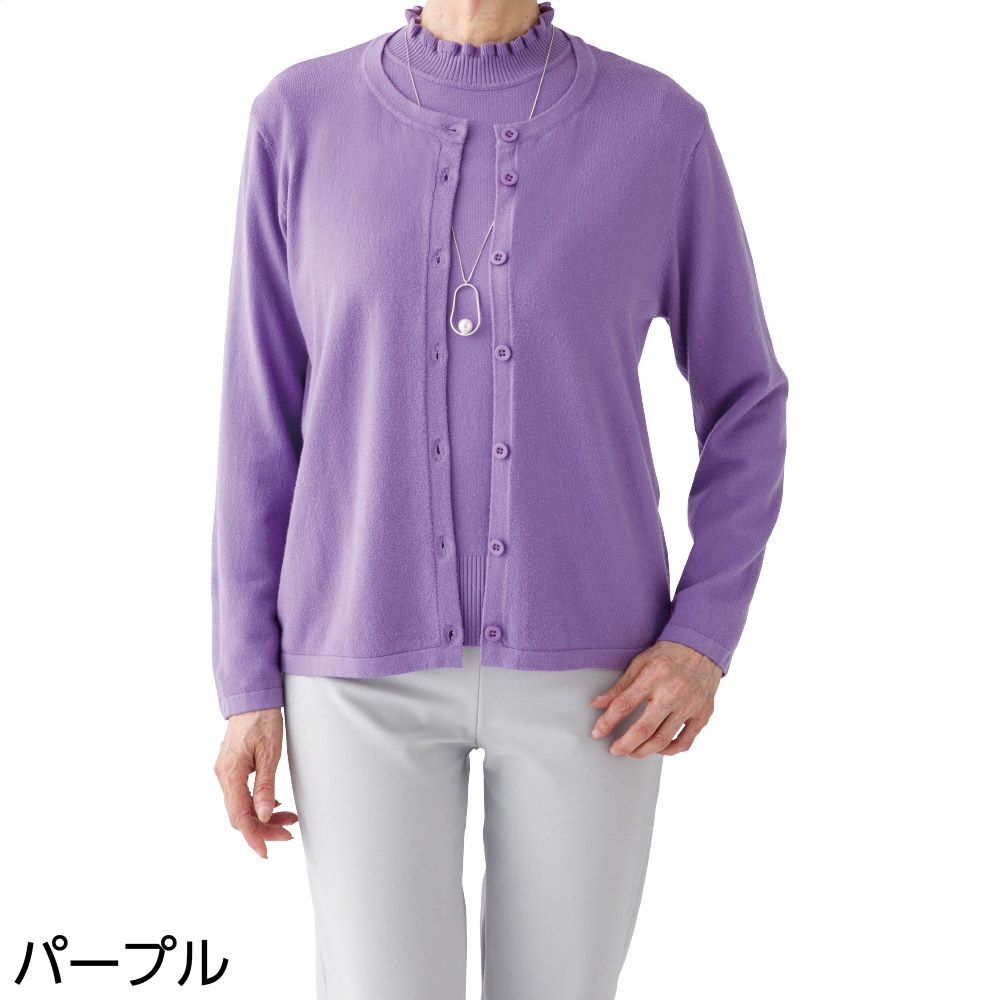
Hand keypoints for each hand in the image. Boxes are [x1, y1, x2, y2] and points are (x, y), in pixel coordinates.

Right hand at [213, 708, 298, 857]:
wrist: (252, 697)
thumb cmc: (262, 720)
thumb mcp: (270, 754)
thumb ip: (266, 786)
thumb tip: (265, 814)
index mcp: (230, 774)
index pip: (239, 816)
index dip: (253, 836)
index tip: (265, 852)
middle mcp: (223, 776)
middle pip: (240, 815)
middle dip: (264, 828)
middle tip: (289, 832)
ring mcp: (226, 772)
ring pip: (242, 805)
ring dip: (263, 815)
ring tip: (289, 818)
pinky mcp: (231, 767)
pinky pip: (241, 794)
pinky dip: (258, 803)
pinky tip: (275, 803)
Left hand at [589, 641, 722, 756]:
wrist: (702, 647)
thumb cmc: (667, 655)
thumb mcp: (639, 663)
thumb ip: (619, 687)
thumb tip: (597, 704)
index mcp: (653, 676)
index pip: (624, 704)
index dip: (607, 722)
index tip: (597, 733)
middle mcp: (672, 692)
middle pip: (644, 729)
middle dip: (625, 745)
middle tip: (615, 750)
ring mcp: (690, 705)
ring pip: (663, 740)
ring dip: (644, 751)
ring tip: (632, 752)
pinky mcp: (703, 714)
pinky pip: (685, 741)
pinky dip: (669, 750)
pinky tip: (658, 748)